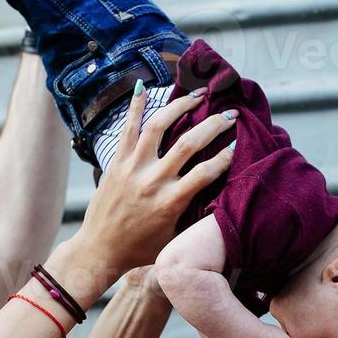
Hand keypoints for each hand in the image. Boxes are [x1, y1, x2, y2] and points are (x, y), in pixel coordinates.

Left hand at [73, 89, 233, 282]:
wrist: (99, 250)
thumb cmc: (139, 249)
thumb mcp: (174, 238)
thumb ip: (194, 215)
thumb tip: (219, 197)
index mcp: (171, 202)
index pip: (207, 171)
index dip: (226, 155)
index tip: (238, 143)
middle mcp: (153, 181)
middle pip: (189, 143)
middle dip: (214, 125)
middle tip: (230, 114)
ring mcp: (133, 168)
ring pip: (159, 127)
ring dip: (180, 106)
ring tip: (196, 95)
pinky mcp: (116, 163)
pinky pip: (127, 128)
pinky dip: (135, 106)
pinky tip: (142, 86)